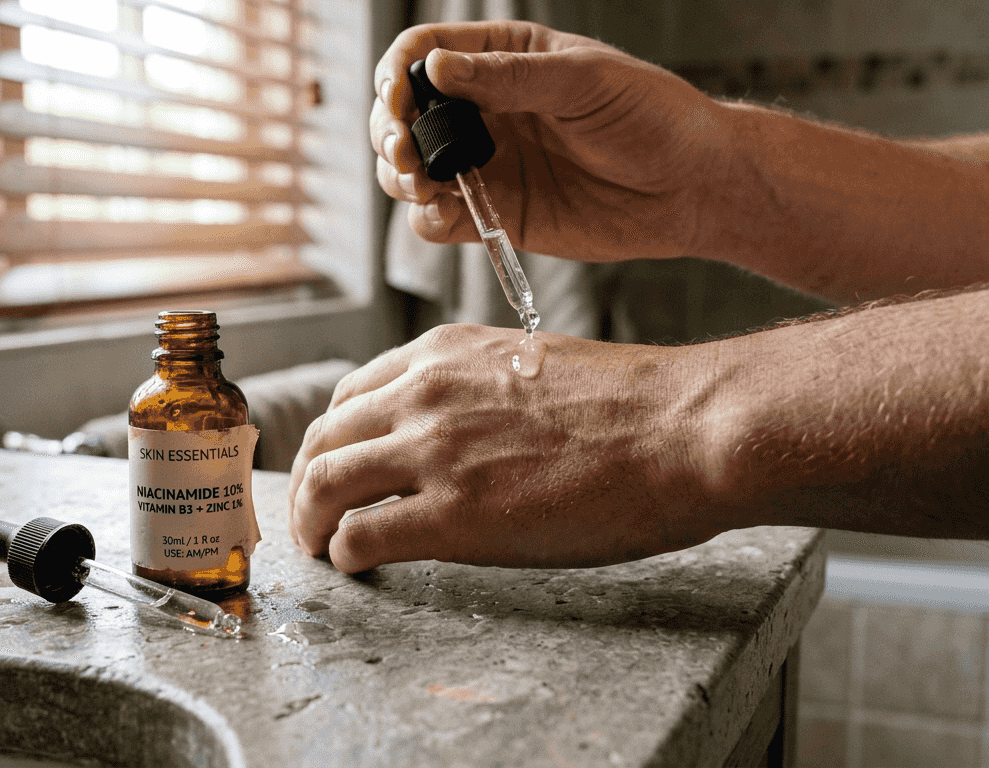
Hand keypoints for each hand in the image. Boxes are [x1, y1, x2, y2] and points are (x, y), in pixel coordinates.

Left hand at [285, 324, 731, 572]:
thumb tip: (460, 432)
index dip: (331, 440)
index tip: (332, 469)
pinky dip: (346, 556)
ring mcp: (434, 452)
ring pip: (325, 485)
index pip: (352, 396)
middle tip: (310, 519)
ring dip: (310, 523)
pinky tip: (360, 567)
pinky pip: (362, 537)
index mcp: (445, 353)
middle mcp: (425, 393)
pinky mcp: (452, 514)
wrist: (682, 430)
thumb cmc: (632, 407)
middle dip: (305, 484)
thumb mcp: (533, 368)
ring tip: (318, 550)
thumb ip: (477, 389)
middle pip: (324, 439)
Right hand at [371, 21, 731, 262]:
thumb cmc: (653, 117)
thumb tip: (439, 69)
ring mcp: (487, 163)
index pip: (425, 54)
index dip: (399, 75)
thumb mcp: (584, 81)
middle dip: (391, 131)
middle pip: (405, 115)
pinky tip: (445, 212)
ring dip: (401, 177)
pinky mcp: (497, 213)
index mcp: (503, 58)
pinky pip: (439, 219)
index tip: (400, 99)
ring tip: (423, 183)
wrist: (692, 188)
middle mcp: (486, 110)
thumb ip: (510, 77)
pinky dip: (427, 219)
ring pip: (411, 169)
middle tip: (407, 152)